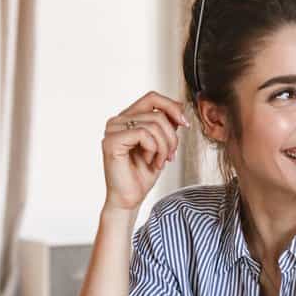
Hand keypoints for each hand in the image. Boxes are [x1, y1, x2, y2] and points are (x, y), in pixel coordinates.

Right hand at [101, 91, 188, 212]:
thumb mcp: (162, 144)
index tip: (185, 124)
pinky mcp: (111, 141)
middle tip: (171, 155)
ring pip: (153, 124)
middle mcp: (117, 120)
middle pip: (157, 113)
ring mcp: (112, 129)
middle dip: (172, 136)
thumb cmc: (142, 174)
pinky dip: (153, 149)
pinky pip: (143, 134)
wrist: (130, 198)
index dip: (172, 107)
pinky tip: (149, 161)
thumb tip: (179, 108)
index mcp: (128, 118)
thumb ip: (166, 125)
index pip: (152, 97)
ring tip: (160, 161)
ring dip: (164, 146)